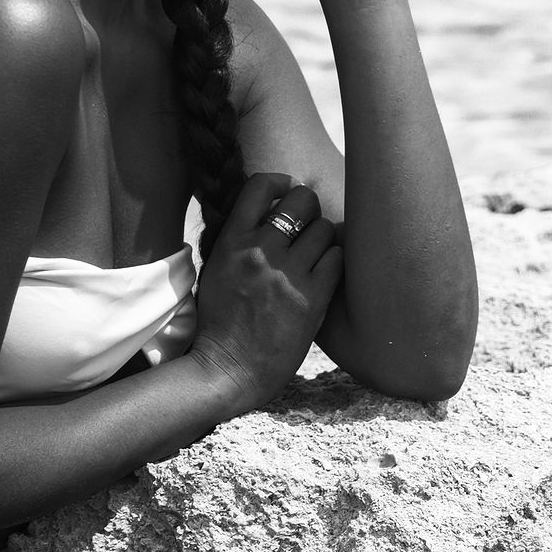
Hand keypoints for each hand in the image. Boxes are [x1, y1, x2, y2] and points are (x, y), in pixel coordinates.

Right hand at [191, 173, 341, 416]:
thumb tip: (264, 213)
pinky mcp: (312, 298)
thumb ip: (238, 240)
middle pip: (302, 200)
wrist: (228, 370)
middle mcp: (260, 251)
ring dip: (323, 237)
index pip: (260, 186)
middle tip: (307, 222)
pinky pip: (337, 258)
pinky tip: (324, 272)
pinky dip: (334, 261)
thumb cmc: (219, 322)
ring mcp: (287, 274)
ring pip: (324, 229)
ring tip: (316, 252)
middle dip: (308, 206)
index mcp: (231, 242)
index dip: (280, 181)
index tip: (286, 189)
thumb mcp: (214, 271)